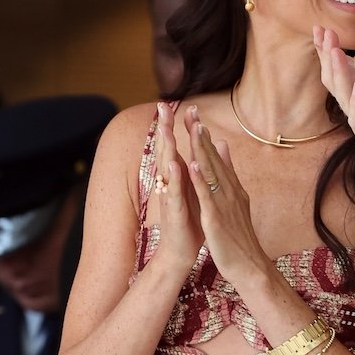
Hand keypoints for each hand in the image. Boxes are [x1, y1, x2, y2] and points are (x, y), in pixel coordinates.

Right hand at [146, 100, 203, 277]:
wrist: (181, 252)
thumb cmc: (188, 222)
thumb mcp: (191, 192)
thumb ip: (192, 172)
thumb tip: (193, 154)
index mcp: (176, 178)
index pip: (172, 147)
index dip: (172, 126)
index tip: (172, 103)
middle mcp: (170, 184)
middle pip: (165, 151)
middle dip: (164, 128)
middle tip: (162, 105)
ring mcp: (170, 197)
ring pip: (166, 169)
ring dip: (166, 149)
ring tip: (166, 128)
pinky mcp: (175, 212)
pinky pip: (174, 193)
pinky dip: (174, 179)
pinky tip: (175, 165)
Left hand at [184, 108, 269, 289]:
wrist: (250, 266)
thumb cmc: (240, 237)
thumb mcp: (236, 202)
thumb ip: (229, 174)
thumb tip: (224, 148)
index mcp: (231, 189)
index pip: (217, 159)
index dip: (205, 137)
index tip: (195, 116)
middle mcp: (229, 193)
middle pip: (214, 160)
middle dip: (202, 137)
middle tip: (193, 112)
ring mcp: (223, 205)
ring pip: (211, 174)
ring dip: (203, 151)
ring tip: (195, 129)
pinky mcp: (216, 220)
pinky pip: (207, 198)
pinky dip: (200, 181)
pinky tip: (193, 165)